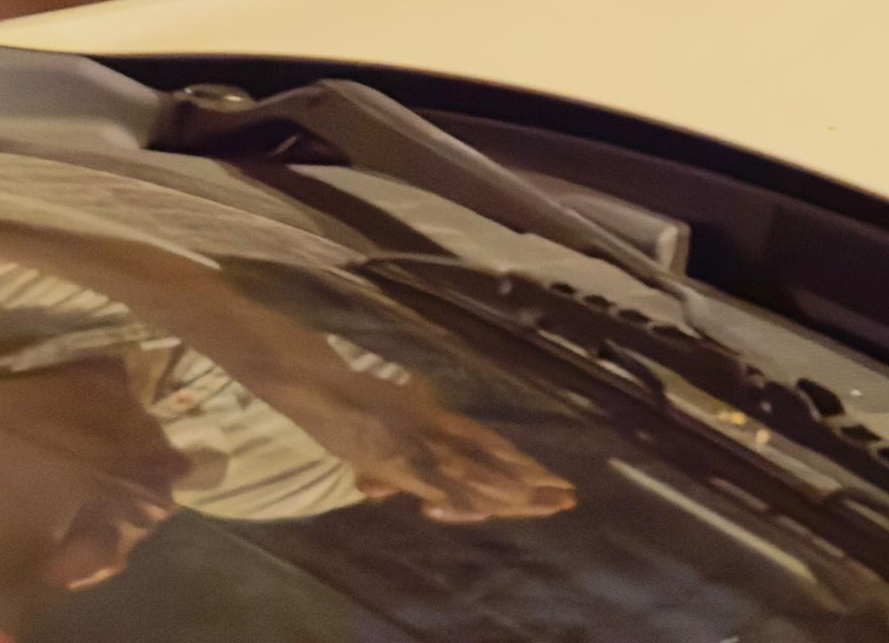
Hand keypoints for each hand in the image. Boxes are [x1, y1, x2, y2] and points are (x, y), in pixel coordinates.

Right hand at [261, 362, 577, 524]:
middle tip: (570, 497)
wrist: (318, 380)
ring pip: (473, 472)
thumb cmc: (344, 401)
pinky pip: (432, 480)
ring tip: (547, 500)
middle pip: (493, 460)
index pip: (490, 448)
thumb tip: (380, 492)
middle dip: (530, 483)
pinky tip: (483, 510)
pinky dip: (457, 496)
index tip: (555, 482)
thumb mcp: (373, 434)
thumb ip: (382, 460)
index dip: (522, 466)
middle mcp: (438, 430)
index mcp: (438, 422)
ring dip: (508, 489)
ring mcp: (419, 442)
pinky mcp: (396, 455)